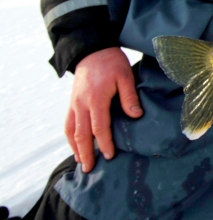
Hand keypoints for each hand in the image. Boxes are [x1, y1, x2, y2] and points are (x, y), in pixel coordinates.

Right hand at [66, 47, 142, 172]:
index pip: (99, 127)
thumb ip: (129, 96)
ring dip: (75, 148)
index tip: (109, 156)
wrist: (92, 49)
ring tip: (81, 163)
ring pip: (71, 131)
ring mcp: (74, 104)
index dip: (104, 143)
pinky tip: (75, 146)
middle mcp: (81, 104)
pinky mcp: (72, 102)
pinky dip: (70, 137)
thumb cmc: (112, 62)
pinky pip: (68, 123)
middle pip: (82, 134)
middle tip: (90, 169)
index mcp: (96, 99)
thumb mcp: (125, 76)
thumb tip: (136, 115)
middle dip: (86, 153)